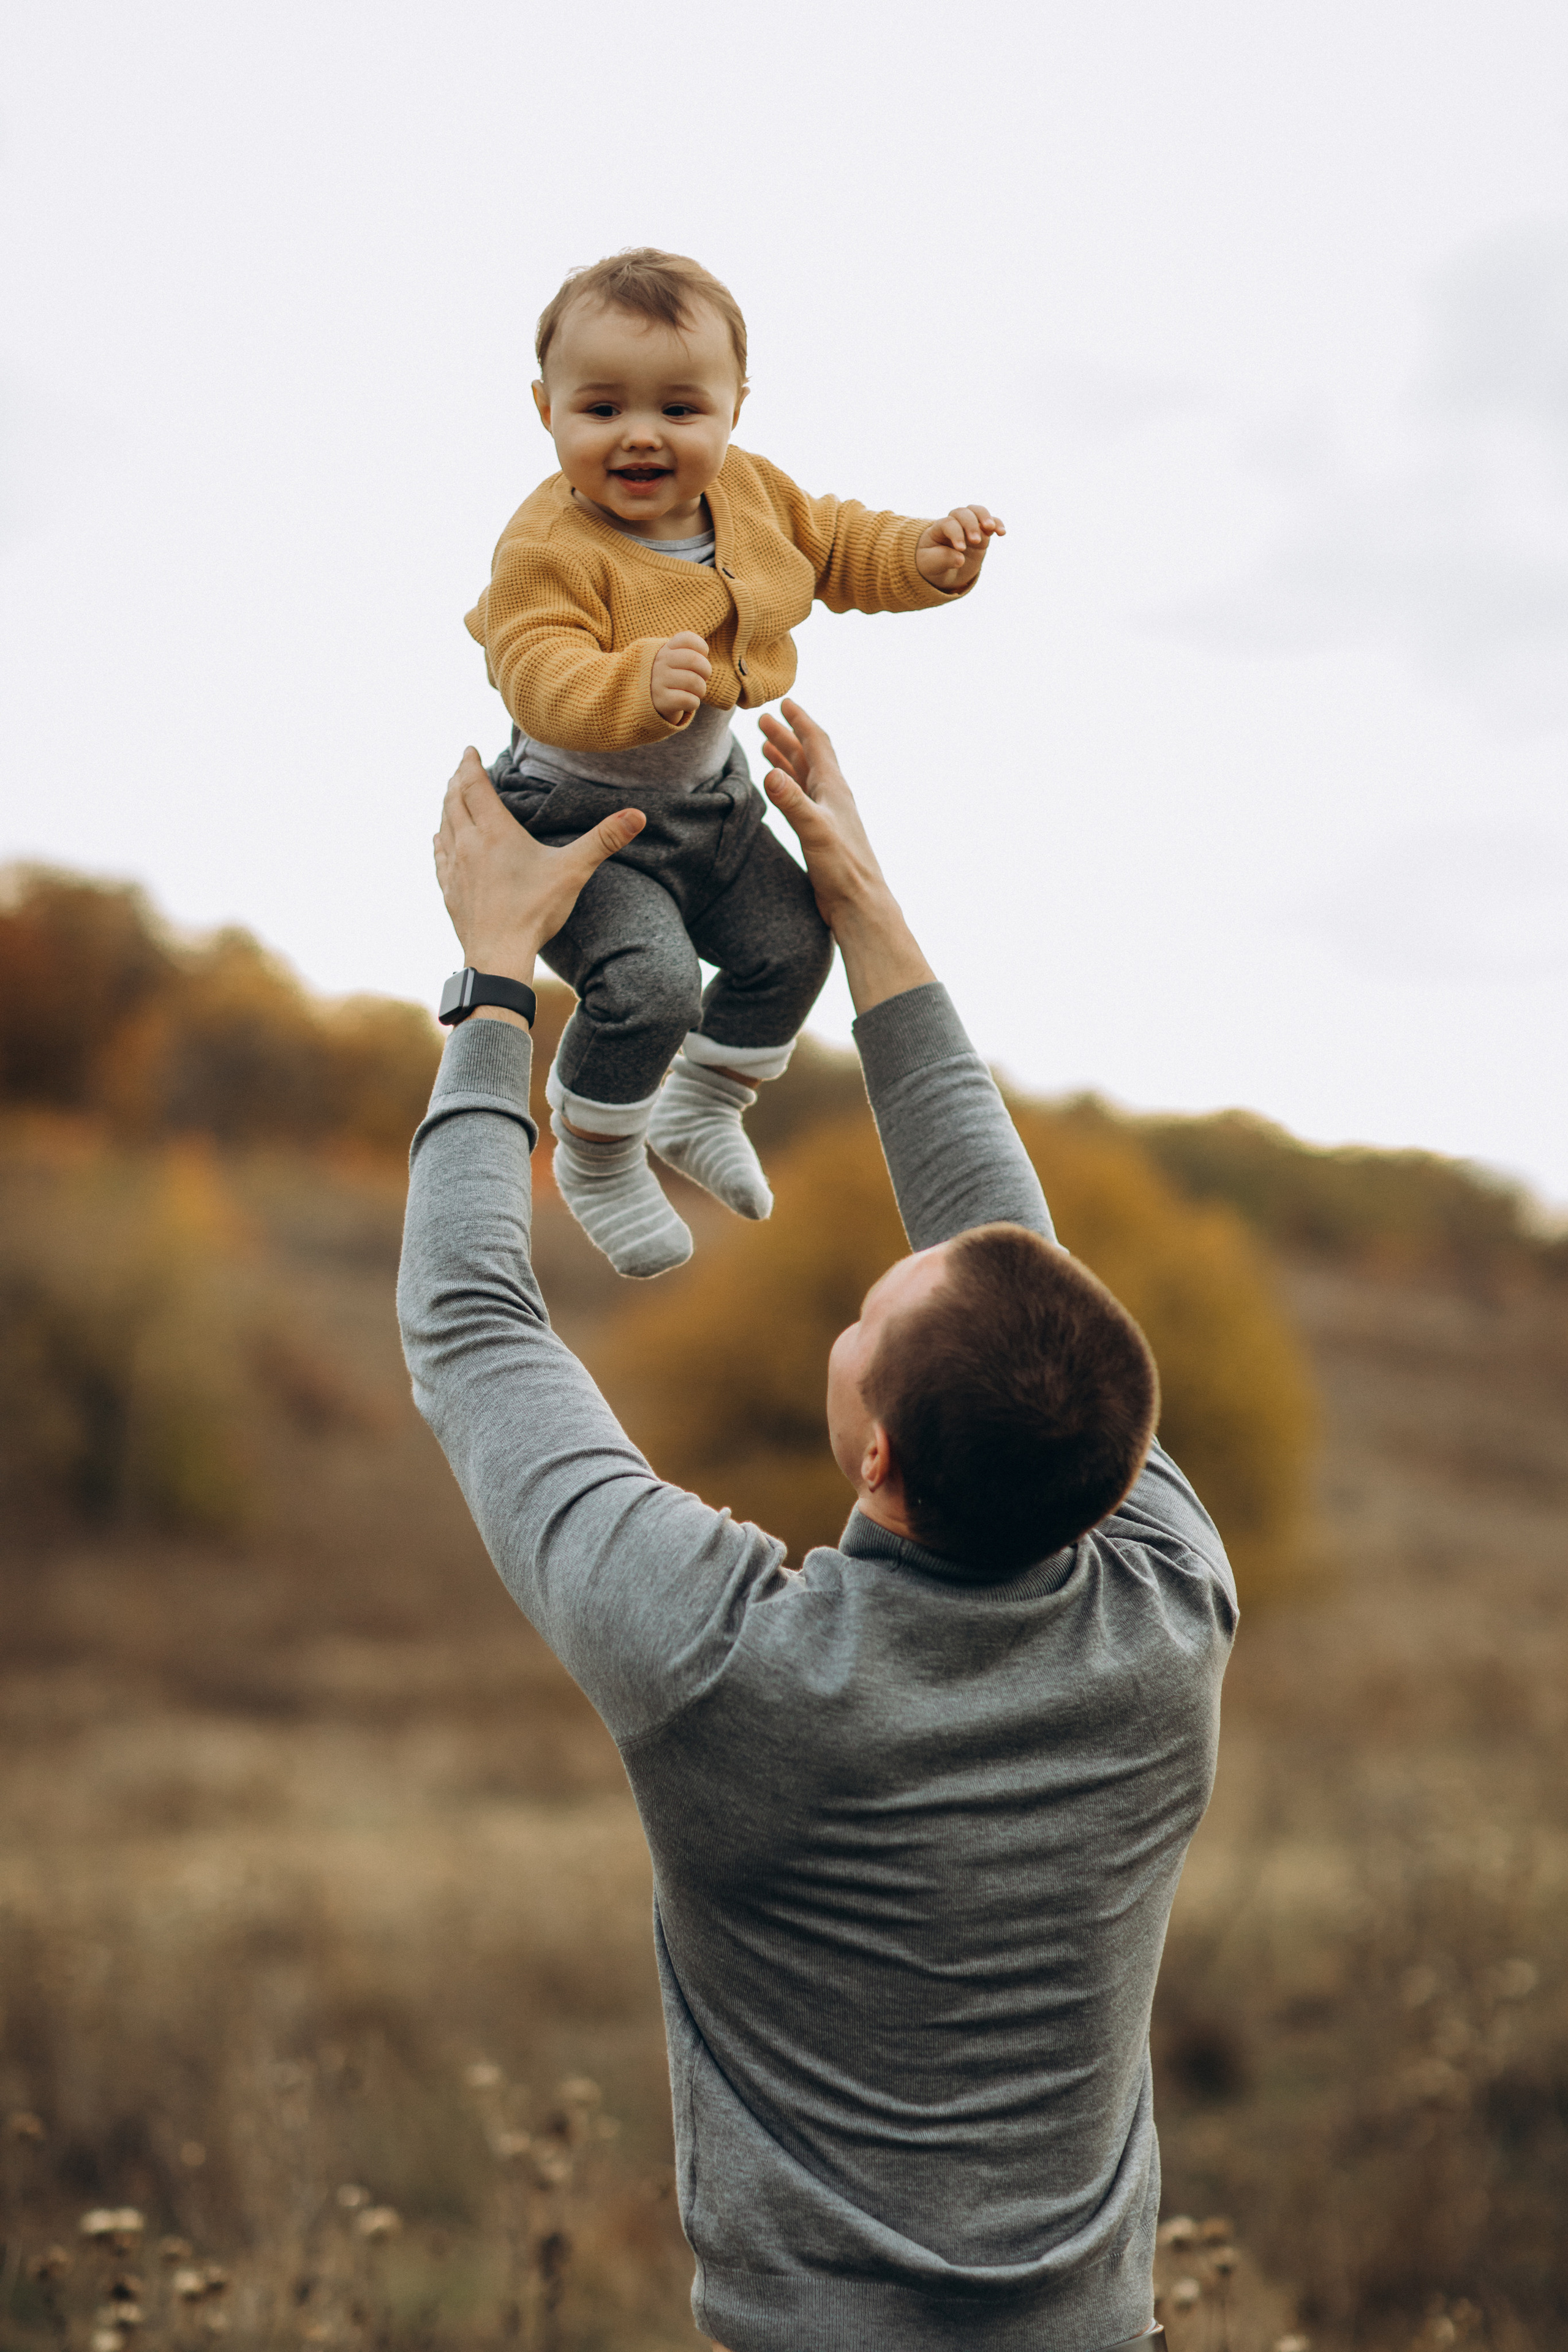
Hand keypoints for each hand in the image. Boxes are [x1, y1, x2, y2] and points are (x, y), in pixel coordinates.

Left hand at [433, 749, 644, 1011]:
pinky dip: (440, 838)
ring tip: (451, 796)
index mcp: (494, 831)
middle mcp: (468, 843)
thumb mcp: (573, 871)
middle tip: (461, 769)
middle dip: (456, 780)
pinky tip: (441, 838)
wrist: (498, 955)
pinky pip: (439, 854)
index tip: (468, 750)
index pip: (474, 785)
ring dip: (446, 806)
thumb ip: (604, 840)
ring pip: (443, 825)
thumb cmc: (534, 912)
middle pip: (453, 800)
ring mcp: (454, 868)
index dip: (469, 764)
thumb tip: (637, 815)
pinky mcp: (449, 890)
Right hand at [650, 630, 712, 721]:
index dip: (702, 648)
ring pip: (694, 681)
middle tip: (702, 678)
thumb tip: (703, 661)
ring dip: (701, 689)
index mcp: (666, 649)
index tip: (700, 658)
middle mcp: (659, 662)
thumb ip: (691, 653)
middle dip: (706, 671)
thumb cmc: (673, 679)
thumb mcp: (677, 661)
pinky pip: (688, 699)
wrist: (651, 703)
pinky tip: (689, 702)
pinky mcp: (660, 700)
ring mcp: (658, 681)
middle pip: (694, 659)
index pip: (687, 638)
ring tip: (696, 692)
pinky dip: (694, 702)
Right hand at [759, 701, 934, 1014]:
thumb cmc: (843, 869)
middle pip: (809, 756)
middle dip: (788, 736)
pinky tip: (779, 789)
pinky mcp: (822, 834)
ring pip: (805, 776)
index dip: (801, 721)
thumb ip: (792, 801)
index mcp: (834, 789)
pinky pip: (802, 799)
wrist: (860, 904)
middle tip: (765, 721)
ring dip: (787, 759)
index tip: (785, 703)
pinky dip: (789, 786)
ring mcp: (828, 815)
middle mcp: (833, 797)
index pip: (817, 744)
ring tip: (768, 746)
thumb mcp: (814, 830)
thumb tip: (771, 772)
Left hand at [914, 504, 1005, 590]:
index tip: (961, 549)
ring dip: (985, 517)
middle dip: (970, 524)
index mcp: (937, 529)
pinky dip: (997, 524)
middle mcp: (953, 524)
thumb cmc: (932, 565)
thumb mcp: (930, 566)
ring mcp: (968, 527)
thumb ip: (941, 560)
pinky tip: (1002, 532)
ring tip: (991, 528)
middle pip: (962, 513)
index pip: (948, 523)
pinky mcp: (981, 534)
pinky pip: (991, 523)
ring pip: (976, 511)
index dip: (956, 533)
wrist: (943, 571)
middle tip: (975, 541)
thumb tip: (960, 559)